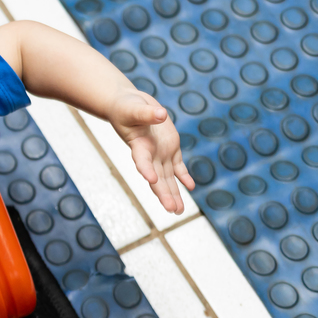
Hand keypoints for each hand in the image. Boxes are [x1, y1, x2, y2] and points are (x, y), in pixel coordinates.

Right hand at [108, 90, 194, 213]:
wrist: (129, 106)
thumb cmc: (126, 107)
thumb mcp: (133, 108)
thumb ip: (147, 113)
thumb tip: (162, 115)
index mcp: (138, 145)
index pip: (141, 161)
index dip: (146, 170)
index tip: (151, 180)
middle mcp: (149, 154)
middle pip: (157, 177)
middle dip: (164, 194)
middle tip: (172, 209)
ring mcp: (160, 153)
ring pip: (168, 177)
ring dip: (174, 193)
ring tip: (178, 211)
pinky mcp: (170, 148)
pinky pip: (178, 166)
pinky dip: (184, 177)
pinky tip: (190, 187)